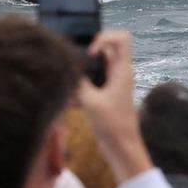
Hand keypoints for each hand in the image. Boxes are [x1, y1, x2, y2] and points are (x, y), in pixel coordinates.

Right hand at [76, 30, 150, 179]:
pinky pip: (92, 83)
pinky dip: (81, 89)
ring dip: (81, 74)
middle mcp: (119, 73)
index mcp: (122, 70)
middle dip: (86, 56)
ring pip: (95, 68)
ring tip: (67, 86)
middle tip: (72, 66)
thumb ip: (78, 81)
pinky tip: (69, 102)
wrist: (122, 149)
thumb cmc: (111, 124)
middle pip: (104, 51)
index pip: (122, 38)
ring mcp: (113, 84)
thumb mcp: (91, 101)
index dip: (104, 38)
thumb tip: (65, 68)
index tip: (91, 54)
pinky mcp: (106, 95)